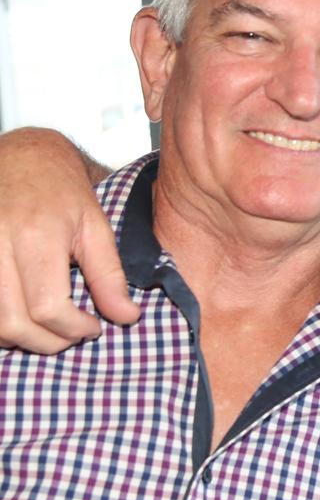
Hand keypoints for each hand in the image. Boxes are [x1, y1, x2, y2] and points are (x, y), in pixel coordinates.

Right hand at [0, 128, 136, 352]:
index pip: (48, 307)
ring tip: (49, 329)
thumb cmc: (61, 190)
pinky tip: (22, 317)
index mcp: (36, 235)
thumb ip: (109, 275)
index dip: (73, 329)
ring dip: (20, 338)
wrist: (20, 156)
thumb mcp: (95, 225)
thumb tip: (126, 317)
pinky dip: (0, 323)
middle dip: (47, 342)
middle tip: (72, 335)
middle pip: (13, 322)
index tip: (93, 327)